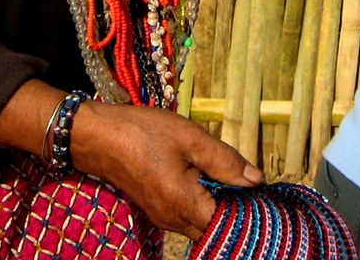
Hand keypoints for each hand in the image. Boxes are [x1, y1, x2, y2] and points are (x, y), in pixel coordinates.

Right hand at [70, 102, 262, 239]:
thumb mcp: (189, 137)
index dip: (249, 207)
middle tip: (247, 181)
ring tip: (226, 176)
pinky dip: (201, 202)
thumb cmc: (142, 132)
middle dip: (235, 208)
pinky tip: (203, 177)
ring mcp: (163, 218)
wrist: (97, 136)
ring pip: (202, 222)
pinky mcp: (156, 210)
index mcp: (185, 205)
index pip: (231, 223)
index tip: (262, 189)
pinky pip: (187, 215)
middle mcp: (174, 221)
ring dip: (217, 205)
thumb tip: (257, 181)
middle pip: (217, 227)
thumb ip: (225, 161)